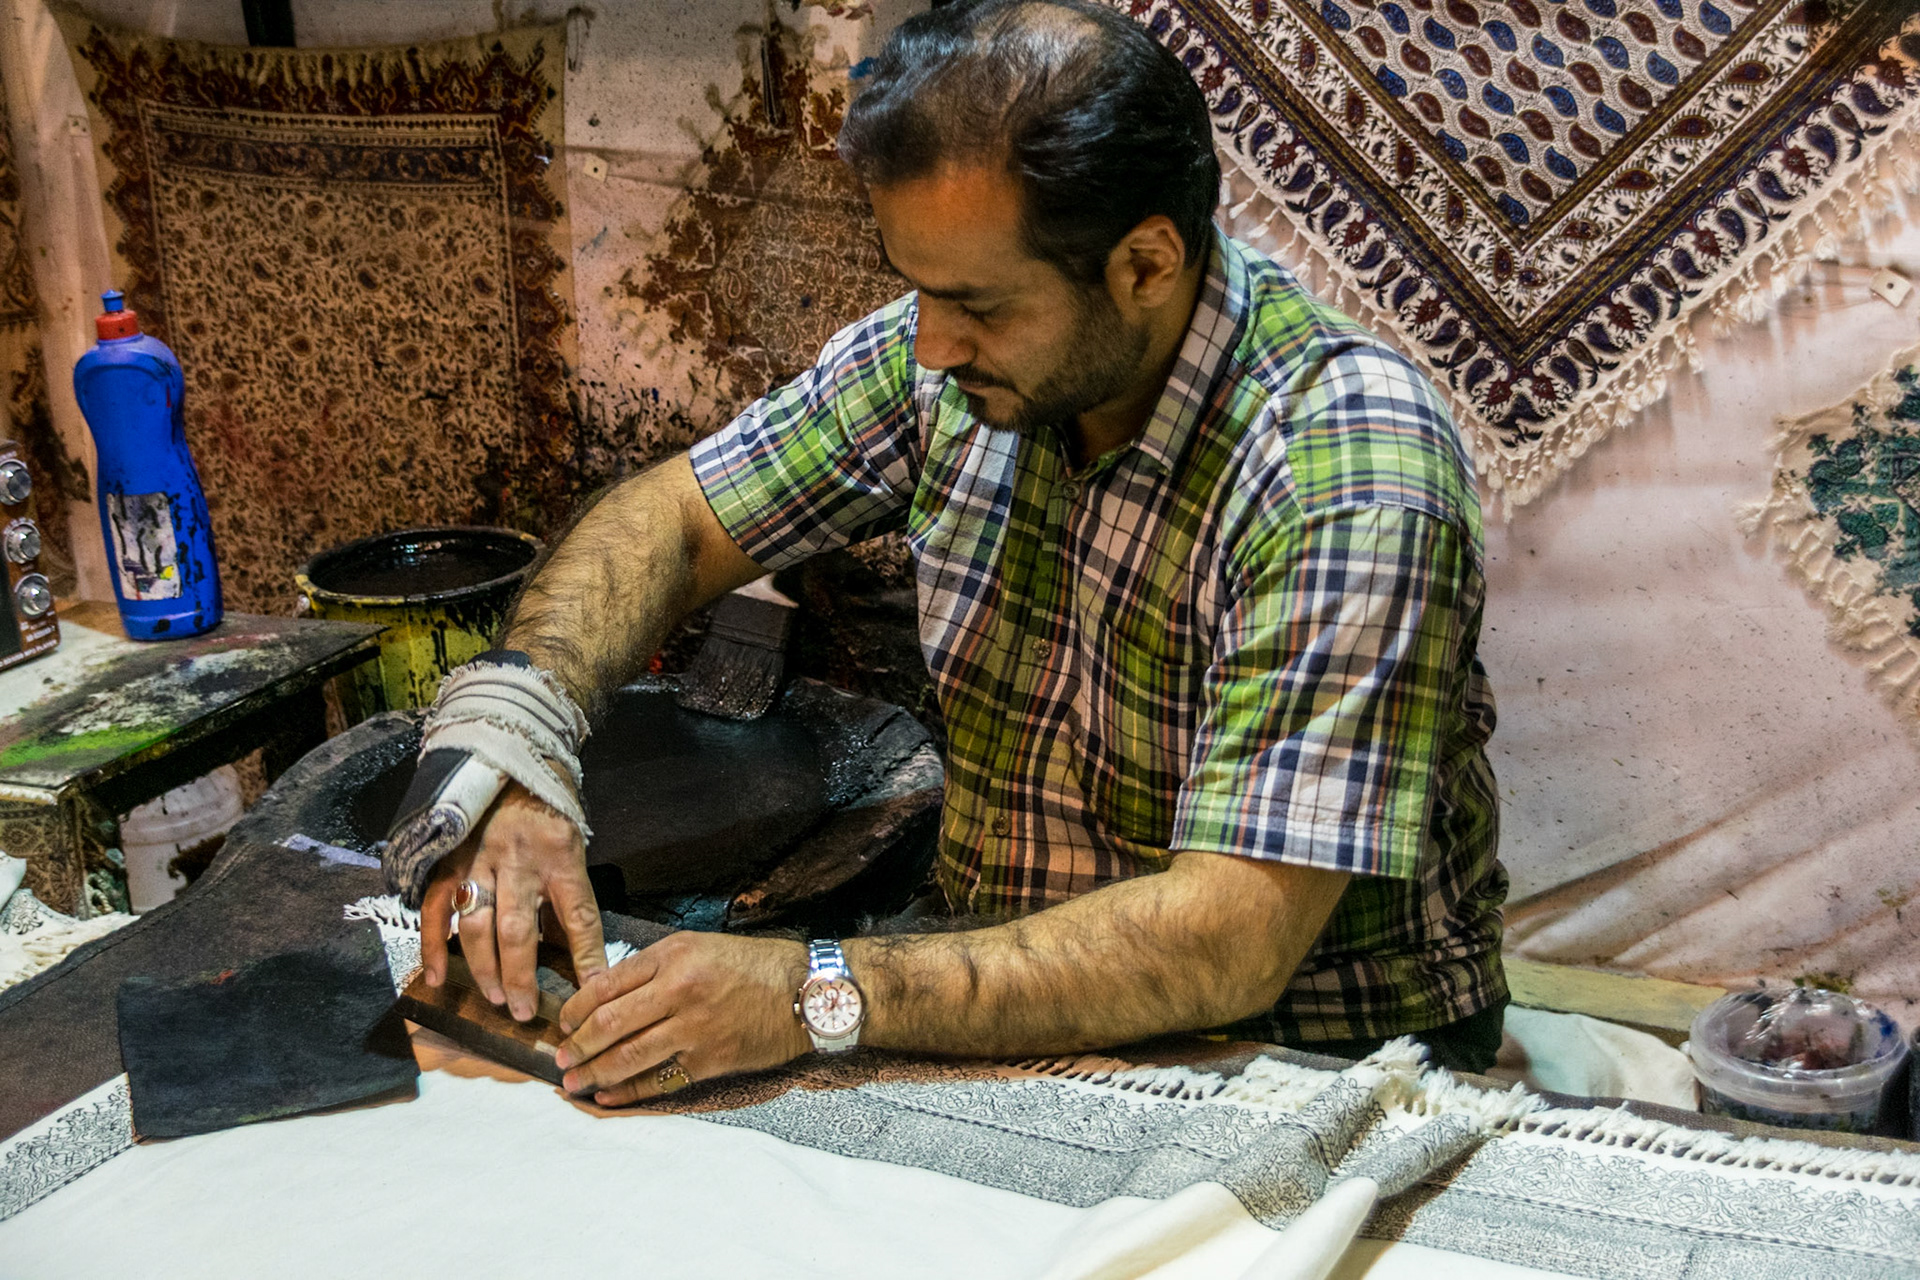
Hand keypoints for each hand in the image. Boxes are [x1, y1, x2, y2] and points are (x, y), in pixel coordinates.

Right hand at [421, 780, 605, 1021]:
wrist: (509, 763)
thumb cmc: (547, 815)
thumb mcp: (573, 848)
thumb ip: (570, 898)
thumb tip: (581, 958)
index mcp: (561, 856)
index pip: (579, 915)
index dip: (588, 956)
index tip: (594, 991)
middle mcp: (519, 860)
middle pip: (517, 929)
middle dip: (520, 976)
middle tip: (522, 1011)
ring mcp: (478, 860)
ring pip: (477, 924)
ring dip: (483, 967)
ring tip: (495, 998)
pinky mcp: (448, 861)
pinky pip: (437, 909)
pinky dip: (434, 945)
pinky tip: (437, 978)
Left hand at [554, 931, 811, 1105]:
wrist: (807, 992)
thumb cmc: (754, 965)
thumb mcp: (700, 947)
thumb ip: (655, 966)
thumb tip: (607, 994)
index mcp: (673, 956)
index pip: (606, 984)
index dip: (576, 1008)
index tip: (563, 1022)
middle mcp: (679, 990)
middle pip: (609, 1023)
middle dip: (576, 1046)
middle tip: (559, 1060)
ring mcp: (694, 1029)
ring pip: (628, 1056)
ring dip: (594, 1073)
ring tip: (574, 1083)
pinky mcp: (709, 1060)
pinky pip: (658, 1080)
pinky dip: (628, 1091)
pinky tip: (609, 1095)